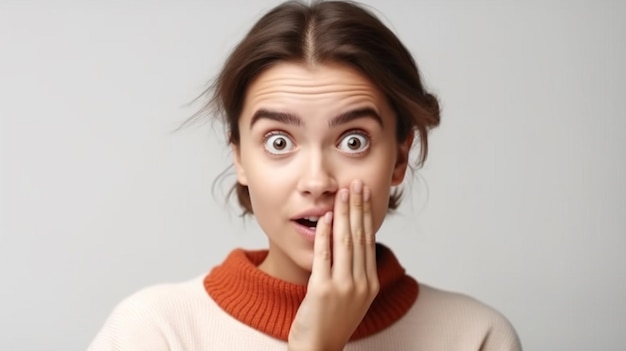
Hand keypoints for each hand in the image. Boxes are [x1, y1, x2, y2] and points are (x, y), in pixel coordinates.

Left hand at [288, 180, 379, 350]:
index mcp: (370, 284)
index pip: (368, 241)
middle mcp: (361, 284)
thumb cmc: (330, 322)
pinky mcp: (322, 291)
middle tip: (355, 185)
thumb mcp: (351, 296)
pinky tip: (323, 219)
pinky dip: (324, 235)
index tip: (363, 195)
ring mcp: (343, 288)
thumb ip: (352, 271)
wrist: (318, 349)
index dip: (366, 215)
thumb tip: (349, 240)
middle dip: (357, 207)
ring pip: (345, 243)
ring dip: (343, 215)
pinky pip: (324, 257)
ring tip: (342, 194)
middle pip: (360, 237)